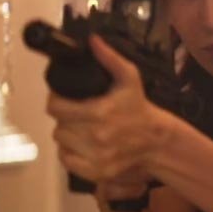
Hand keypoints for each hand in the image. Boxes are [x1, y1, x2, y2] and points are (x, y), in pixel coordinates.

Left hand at [47, 34, 173, 188]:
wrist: (156, 139)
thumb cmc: (139, 107)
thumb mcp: (129, 77)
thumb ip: (109, 58)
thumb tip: (92, 39)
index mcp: (99, 112)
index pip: (56, 108)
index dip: (55, 100)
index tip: (62, 98)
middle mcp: (96, 137)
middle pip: (58, 125)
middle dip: (64, 117)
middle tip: (76, 113)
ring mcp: (96, 157)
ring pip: (62, 143)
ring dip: (67, 134)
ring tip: (80, 127)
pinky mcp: (97, 172)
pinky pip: (68, 161)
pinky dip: (70, 153)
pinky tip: (82, 144)